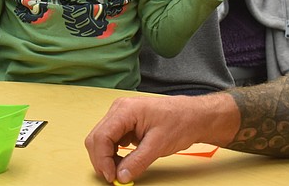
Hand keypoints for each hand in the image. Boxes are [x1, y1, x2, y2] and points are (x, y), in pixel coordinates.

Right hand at [84, 93, 238, 183]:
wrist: (192, 116)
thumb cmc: (179, 122)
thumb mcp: (158, 145)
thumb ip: (138, 161)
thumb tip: (121, 176)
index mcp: (125, 110)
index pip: (101, 136)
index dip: (102, 160)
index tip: (111, 177)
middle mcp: (119, 109)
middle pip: (96, 138)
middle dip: (102, 160)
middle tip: (114, 178)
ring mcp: (121, 115)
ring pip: (101, 139)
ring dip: (106, 158)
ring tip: (121, 171)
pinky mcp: (125, 122)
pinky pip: (110, 139)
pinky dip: (113, 153)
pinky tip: (124, 162)